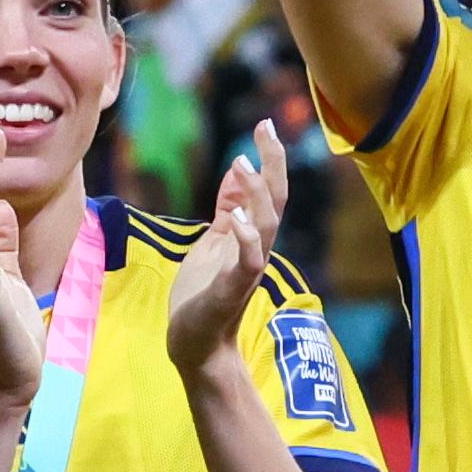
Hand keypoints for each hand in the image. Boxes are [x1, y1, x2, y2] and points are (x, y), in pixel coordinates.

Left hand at [160, 121, 288, 381]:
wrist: (196, 345)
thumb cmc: (204, 296)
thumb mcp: (214, 242)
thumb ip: (229, 211)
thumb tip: (238, 171)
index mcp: (252, 237)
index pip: (268, 191)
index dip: (269, 159)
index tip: (264, 125)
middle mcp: (257, 249)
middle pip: (276, 200)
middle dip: (273, 164)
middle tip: (265, 129)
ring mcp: (247, 270)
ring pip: (267, 226)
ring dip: (256, 195)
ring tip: (243, 163)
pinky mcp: (233, 290)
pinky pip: (249, 262)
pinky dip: (247, 239)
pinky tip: (238, 219)